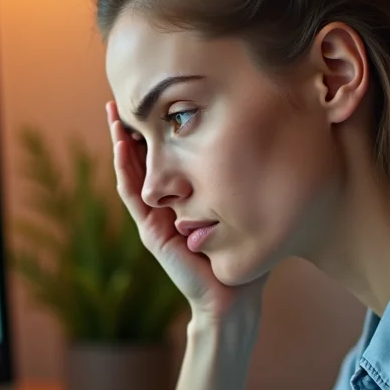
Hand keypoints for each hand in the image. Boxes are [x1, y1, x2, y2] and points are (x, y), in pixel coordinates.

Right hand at [106, 101, 266, 321]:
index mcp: (184, 196)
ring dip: (120, 141)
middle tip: (124, 93)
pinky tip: (121, 145)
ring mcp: (155, 217)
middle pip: (143, 157)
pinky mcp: (151, 231)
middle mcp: (165, 204)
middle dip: (133, 126)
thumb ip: (249, 179)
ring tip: (113, 112)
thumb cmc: (246, 254)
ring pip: (132, 171)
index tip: (158, 97)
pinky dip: (126, 168)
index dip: (159, 127)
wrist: (234, 297)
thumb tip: (275, 139)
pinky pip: (133, 194)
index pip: (167, 155)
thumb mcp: (246, 204)